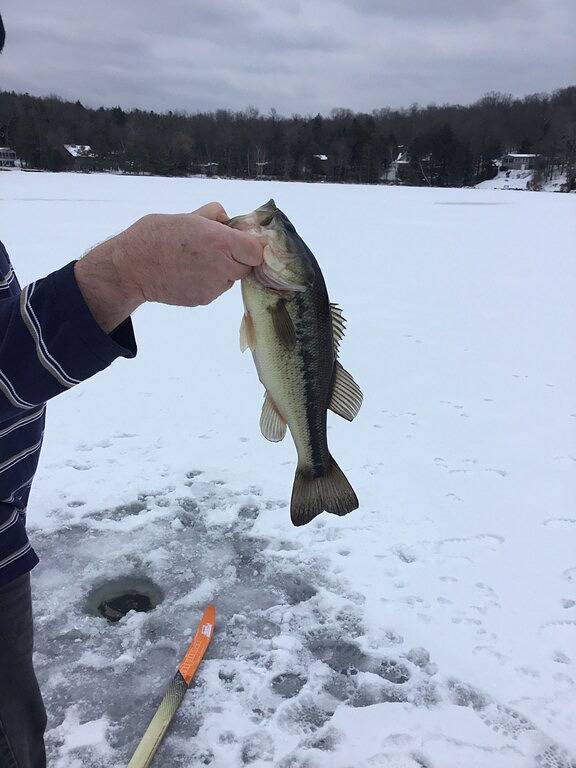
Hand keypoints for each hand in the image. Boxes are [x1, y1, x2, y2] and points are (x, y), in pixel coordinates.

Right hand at [75, 202, 262, 332]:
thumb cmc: (156, 234)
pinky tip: (188, 273)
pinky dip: (208, 282)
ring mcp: (213, 287)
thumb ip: (213, 216)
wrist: (132, 267)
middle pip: (247, 267)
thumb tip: (226, 220)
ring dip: (223, 270)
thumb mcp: (187, 215)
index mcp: (221, 242)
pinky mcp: (203, 300)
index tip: (241, 240)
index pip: (257, 251)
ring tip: (197, 261)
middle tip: (216, 249)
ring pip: (231, 279)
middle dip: (237, 258)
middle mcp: (221, 267)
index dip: (251, 245)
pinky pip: (215, 289)